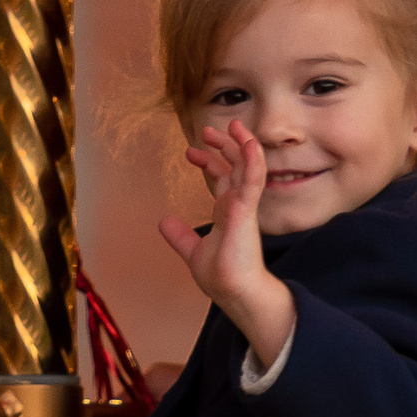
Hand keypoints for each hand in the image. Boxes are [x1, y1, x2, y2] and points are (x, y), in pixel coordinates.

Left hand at [158, 122, 296, 368]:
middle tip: (207, 131)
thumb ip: (180, 235)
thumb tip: (163, 221)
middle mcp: (237, 204)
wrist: (234, 291)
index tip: (191, 151)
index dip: (208, 162)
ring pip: (247, 166)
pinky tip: (248, 142)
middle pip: (234, 166)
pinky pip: (253, 178)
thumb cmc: (221, 276)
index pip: (220, 178)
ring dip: (241, 143)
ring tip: (233, 125)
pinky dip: (252, 159)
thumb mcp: (193, 250)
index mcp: (227, 211)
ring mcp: (244, 205)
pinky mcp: (247, 209)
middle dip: (223, 146)